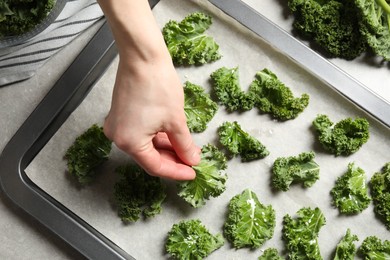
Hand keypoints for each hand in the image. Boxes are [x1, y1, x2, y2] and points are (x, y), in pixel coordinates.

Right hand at [103, 56, 200, 179]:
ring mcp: (117, 125)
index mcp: (129, 142)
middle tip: (192, 160)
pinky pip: (140, 133)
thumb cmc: (157, 85)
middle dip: (172, 159)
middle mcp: (118, 137)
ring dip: (166, 148)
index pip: (155, 167)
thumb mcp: (176, 121)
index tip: (192, 172)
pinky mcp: (120, 115)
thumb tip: (191, 159)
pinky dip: (157, 136)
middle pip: (149, 157)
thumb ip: (184, 145)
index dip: (176, 172)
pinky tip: (173, 136)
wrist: (142, 56)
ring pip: (145, 145)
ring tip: (186, 148)